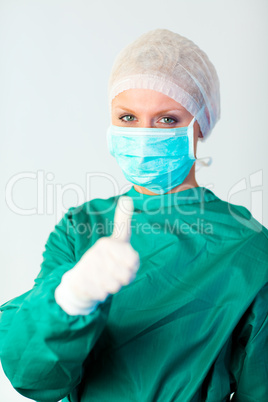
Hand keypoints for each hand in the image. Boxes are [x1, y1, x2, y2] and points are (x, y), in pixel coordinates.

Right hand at [55, 196, 139, 314]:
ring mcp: (87, 268)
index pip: (134, 262)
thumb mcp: (117, 238)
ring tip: (105, 279)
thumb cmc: (104, 258)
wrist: (79, 278)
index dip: (132, 268)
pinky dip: (102, 294)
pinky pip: (103, 294)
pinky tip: (96, 287)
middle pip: (125, 276)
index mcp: (107, 243)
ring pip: (115, 286)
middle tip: (114, 274)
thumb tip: (127, 198)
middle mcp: (96, 253)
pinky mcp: (80, 283)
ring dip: (113, 287)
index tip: (124, 264)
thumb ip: (123, 220)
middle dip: (123, 279)